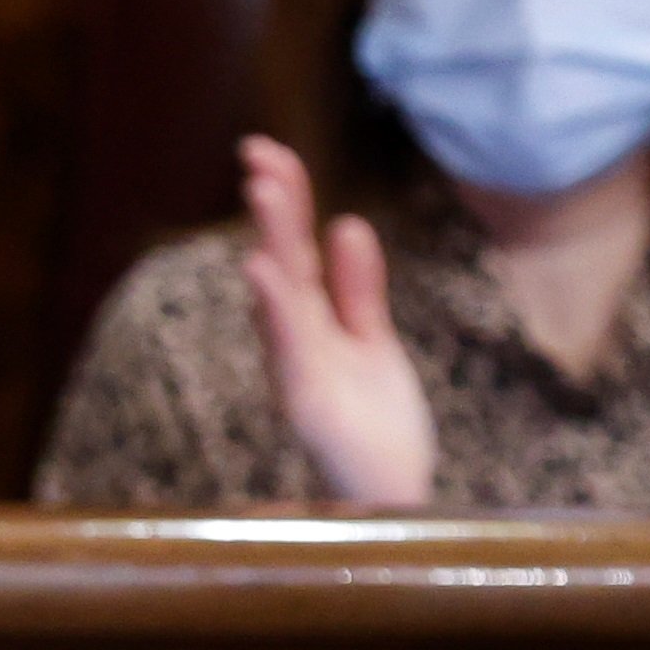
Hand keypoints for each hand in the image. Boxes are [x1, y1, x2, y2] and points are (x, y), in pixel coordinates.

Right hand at [238, 135, 436, 505]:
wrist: (391, 497)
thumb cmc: (375, 426)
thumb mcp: (372, 342)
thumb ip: (357, 288)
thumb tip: (347, 223)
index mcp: (311, 324)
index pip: (295, 252)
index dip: (286, 202)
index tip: (273, 152)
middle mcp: (296, 342)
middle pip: (283, 262)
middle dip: (274, 207)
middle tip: (259, 152)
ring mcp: (299, 370)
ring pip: (281, 295)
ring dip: (271, 239)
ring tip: (263, 187)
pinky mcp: (306, 402)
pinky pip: (289, 347)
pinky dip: (274, 308)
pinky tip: (262, 269)